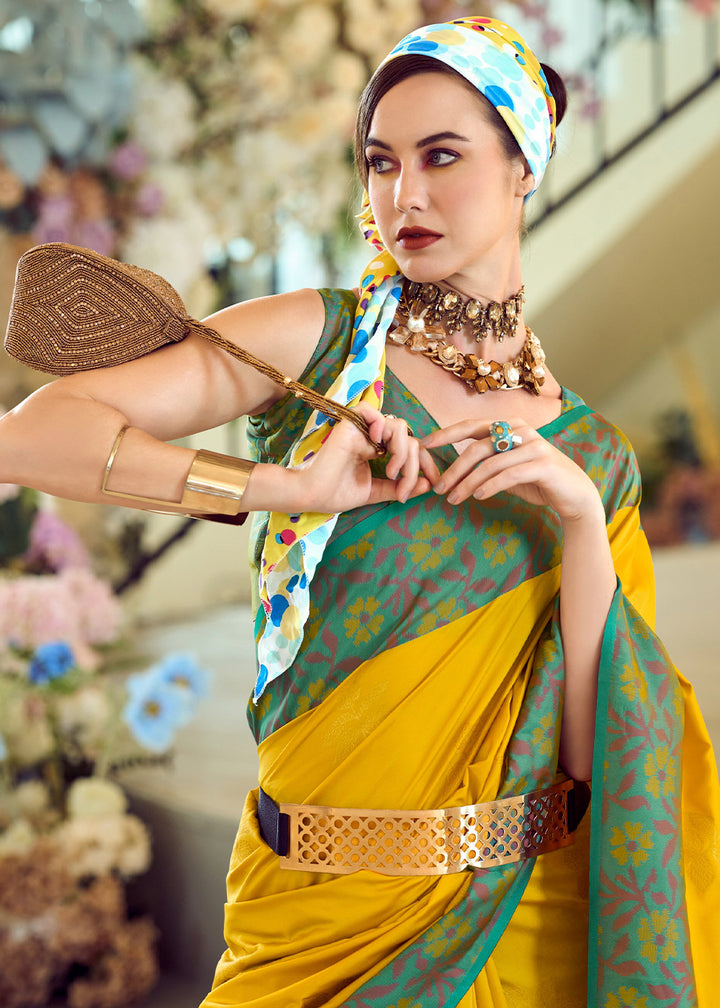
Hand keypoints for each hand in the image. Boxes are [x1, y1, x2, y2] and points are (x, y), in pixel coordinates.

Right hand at [293, 402, 439, 513]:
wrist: (311, 495)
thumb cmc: (336, 493)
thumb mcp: (374, 492)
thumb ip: (398, 487)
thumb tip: (426, 485)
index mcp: (377, 450)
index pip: (411, 448)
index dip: (425, 463)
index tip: (433, 482)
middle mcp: (372, 437)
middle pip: (409, 439)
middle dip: (414, 465)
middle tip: (404, 488)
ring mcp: (361, 430)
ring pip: (398, 426)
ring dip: (402, 451)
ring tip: (392, 472)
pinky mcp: (350, 425)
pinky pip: (372, 411)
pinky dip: (381, 425)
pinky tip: (379, 446)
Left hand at [422, 418, 602, 524]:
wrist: (574, 495)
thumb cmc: (536, 481)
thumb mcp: (507, 467)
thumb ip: (486, 461)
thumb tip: (452, 468)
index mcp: (510, 425)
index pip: (471, 425)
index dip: (446, 433)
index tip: (424, 445)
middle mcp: (521, 429)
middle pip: (477, 447)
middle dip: (454, 469)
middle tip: (438, 488)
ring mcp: (534, 445)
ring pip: (490, 464)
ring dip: (467, 483)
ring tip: (453, 499)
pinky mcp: (543, 464)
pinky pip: (508, 475)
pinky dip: (490, 486)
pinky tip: (477, 497)